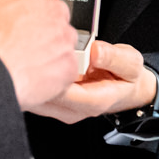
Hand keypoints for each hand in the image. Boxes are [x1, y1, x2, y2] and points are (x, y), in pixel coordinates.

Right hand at [0, 0, 78, 110]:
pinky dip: (54, 76)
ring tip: (26, 66)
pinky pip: (66, 69)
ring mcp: (64, 36)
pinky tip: (34, 80)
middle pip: (53, 16)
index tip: (14, 24)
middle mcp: (53, 8)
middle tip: (21, 47)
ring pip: (61, 43)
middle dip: (41, 30)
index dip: (22, 11)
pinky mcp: (70, 63)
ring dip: (49, 53)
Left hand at [30, 41, 158, 123]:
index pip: (61, 93)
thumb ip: (113, 57)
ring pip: (36, 96)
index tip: (43, 53)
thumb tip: (95, 51)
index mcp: (93, 102)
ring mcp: (63, 108)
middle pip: (43, 97)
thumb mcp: (130, 63)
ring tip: (28, 52)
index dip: (48, 74)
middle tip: (29, 49)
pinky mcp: (56, 102)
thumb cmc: (128, 77)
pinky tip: (32, 59)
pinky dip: (33, 76)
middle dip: (33, 74)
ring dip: (30, 75)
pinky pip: (38, 92)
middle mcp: (75, 109)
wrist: (128, 89)